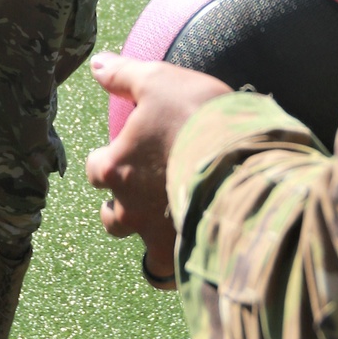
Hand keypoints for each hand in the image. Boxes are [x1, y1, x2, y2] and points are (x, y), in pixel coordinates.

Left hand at [85, 52, 231, 284]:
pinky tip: (192, 251)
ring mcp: (156, 235)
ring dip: (146, 235)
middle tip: (141, 191)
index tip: (121, 153)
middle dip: (120, 206)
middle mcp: (129, 207)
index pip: (96, 168)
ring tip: (163, 224)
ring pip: (139, 247)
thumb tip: (96, 64)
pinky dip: (176, 267)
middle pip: (111, 216)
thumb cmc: (195, 116)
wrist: (241, 160)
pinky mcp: (184, 255)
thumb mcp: (158, 81)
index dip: (107, 160)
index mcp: (116, 167)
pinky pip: (172, 274)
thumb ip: (124, 75)